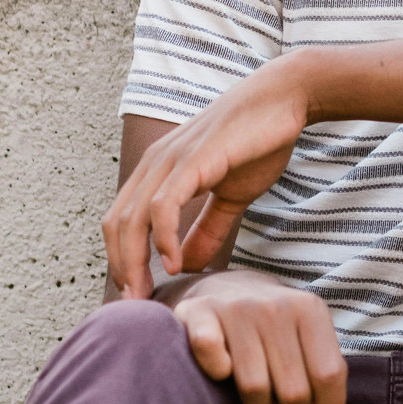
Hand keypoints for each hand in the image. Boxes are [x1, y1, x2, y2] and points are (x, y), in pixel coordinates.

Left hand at [105, 53, 312, 297]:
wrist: (285, 98)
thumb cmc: (259, 141)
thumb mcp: (231, 196)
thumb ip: (207, 229)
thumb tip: (186, 265)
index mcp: (159, 171)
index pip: (121, 222)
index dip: (122, 260)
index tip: (138, 295)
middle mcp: (155, 164)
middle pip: (117, 225)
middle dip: (121, 268)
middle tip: (135, 305)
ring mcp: (171, 159)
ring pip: (132, 218)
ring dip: (133, 260)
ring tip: (145, 293)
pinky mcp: (193, 159)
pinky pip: (163, 204)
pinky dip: (162, 237)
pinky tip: (172, 262)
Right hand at [167, 269, 347, 403]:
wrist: (228, 288)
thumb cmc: (276, 330)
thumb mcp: (308, 348)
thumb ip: (323, 392)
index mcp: (310, 309)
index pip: (329, 375)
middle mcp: (274, 306)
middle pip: (293, 390)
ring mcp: (235, 308)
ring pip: (254, 387)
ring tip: (260, 402)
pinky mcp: (198, 314)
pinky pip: (213, 362)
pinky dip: (218, 375)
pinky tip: (224, 373)